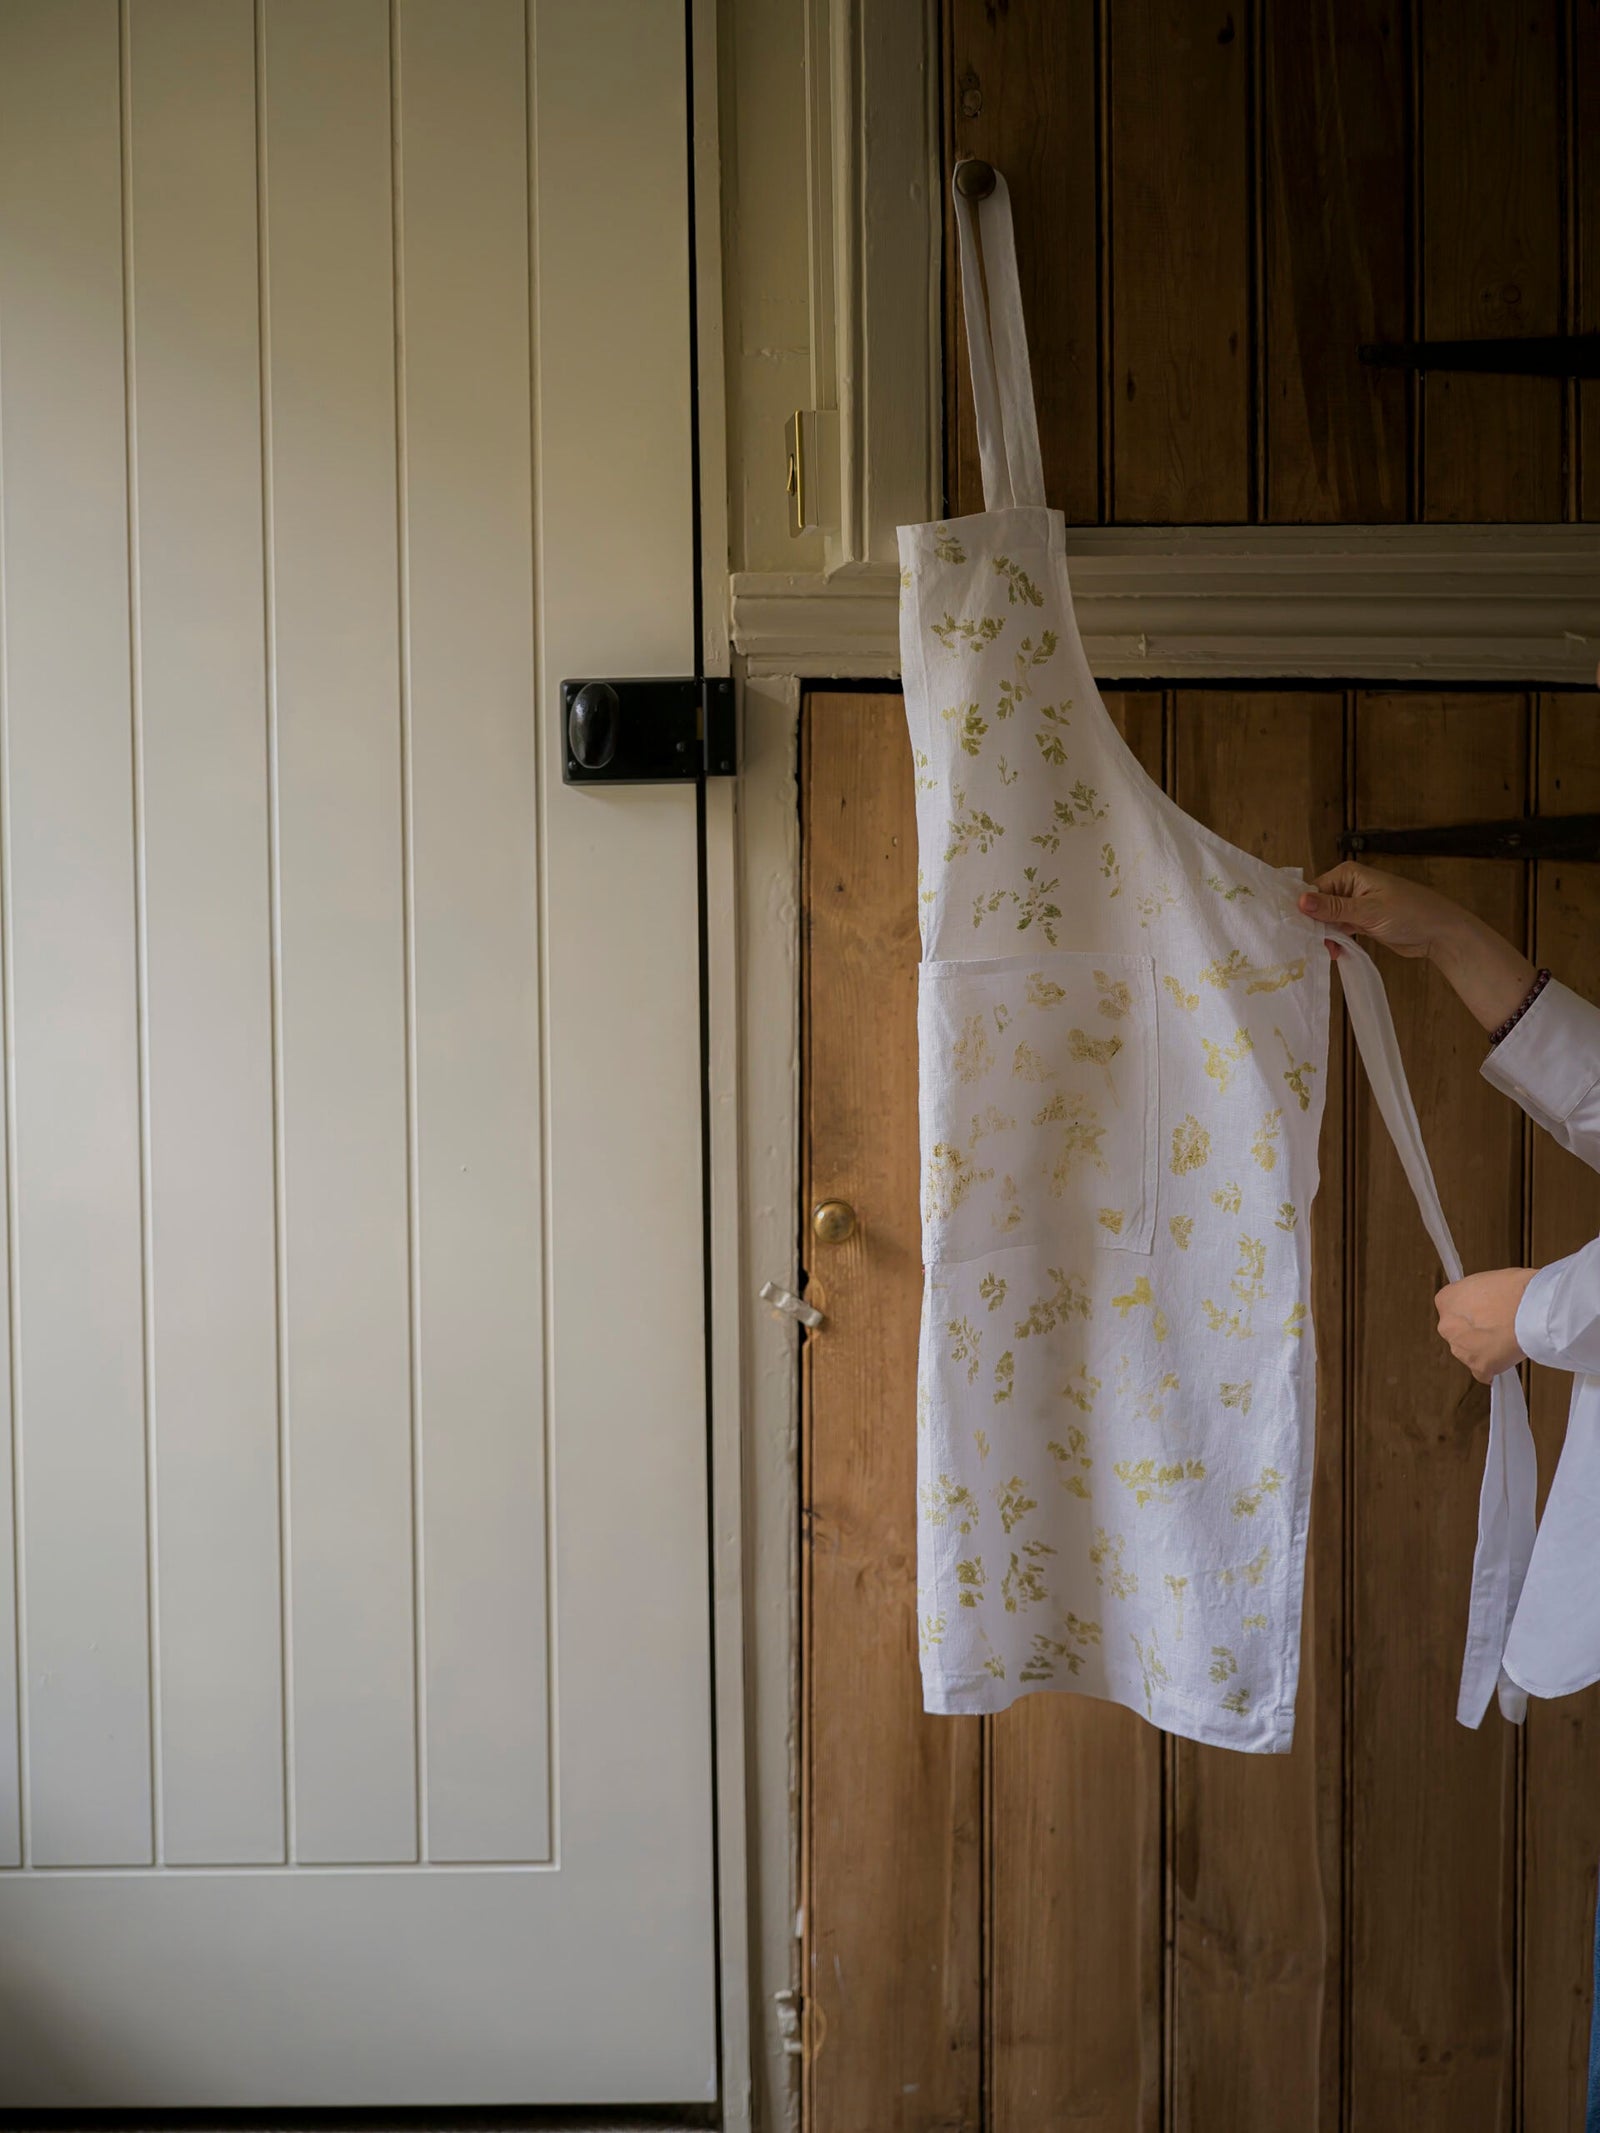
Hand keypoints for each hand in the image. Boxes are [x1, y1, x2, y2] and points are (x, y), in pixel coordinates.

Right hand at [1298, 861, 1534, 1030]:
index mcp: (1349, 874)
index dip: (1304, 909)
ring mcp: (1356, 905)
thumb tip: (1300, 901)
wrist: (1440, 932)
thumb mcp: (1368, 911)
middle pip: (1318, 905)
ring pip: (1328, 920)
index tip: (1294, 930)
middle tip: (1307, 945)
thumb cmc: (1409, 914)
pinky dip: (1336, 940)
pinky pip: (1340, 929)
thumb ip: (1333, 908)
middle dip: (1313, 925)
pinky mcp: (1362, 922)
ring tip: (1325, 952)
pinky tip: (1334, 953)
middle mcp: (1349, 886)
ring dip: (1324, 935)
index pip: (1314, 890)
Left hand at [1434, 1268, 1536, 1382]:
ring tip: (1507, 1339)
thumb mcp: (1488, 1279)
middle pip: (1458, 1332)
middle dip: (1475, 1332)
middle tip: (1497, 1326)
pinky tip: (1507, 1356)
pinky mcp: (1480, 1367)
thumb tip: (1482, 1301)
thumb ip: (1476, 1294)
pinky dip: (1494, 1367)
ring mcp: (1462, 1349)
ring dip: (1484, 1350)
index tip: (1484, 1312)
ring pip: (1469, 1353)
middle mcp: (1448, 1326)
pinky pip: (1483, 1372)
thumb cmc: (1516, 1290)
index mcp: (1446, 1300)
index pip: (1452, 1309)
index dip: (1471, 1311)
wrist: (1534, 1309)